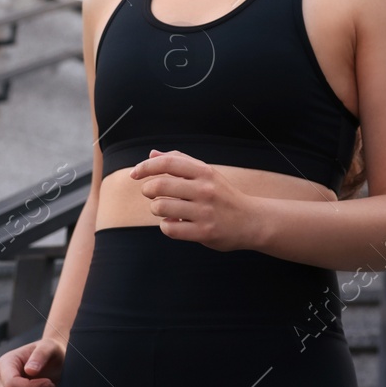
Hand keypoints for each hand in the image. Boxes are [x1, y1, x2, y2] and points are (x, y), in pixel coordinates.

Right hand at [0, 337, 62, 386]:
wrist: (52, 359)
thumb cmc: (48, 351)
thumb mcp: (49, 347)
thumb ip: (40, 355)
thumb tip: (29, 370)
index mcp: (6, 362)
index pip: (11, 383)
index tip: (48, 382)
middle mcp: (2, 377)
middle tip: (49, 384)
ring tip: (46, 386)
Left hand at [128, 149, 263, 249]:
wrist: (250, 220)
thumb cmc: (223, 195)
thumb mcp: (206, 173)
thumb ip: (180, 161)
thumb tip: (152, 154)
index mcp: (204, 172)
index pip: (168, 163)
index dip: (146, 166)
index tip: (134, 173)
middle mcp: (204, 190)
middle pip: (159, 186)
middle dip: (147, 190)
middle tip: (151, 194)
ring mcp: (204, 212)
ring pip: (161, 208)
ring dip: (156, 209)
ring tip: (164, 209)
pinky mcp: (203, 232)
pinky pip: (170, 228)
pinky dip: (166, 226)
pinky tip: (174, 223)